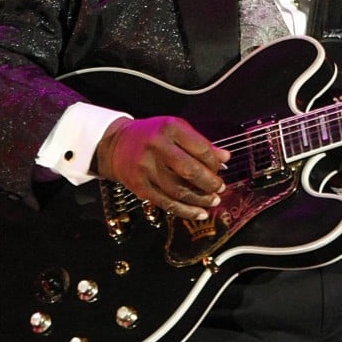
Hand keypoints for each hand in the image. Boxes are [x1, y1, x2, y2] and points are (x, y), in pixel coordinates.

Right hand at [94, 116, 230, 219]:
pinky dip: (184, 210)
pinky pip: (165, 202)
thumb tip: (225, 158)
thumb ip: (201, 143)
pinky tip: (198, 213)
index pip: (200, 148)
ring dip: (200, 199)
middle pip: (189, 170)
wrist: (116, 144)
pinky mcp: (139, 186)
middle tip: (220, 188)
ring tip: (213, 201)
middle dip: (210, 183)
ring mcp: (146, 167)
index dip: (214, 163)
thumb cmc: (152, 136)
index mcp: (170, 128)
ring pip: (178, 190)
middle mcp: (157, 147)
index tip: (221, 169)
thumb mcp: (176, 130)